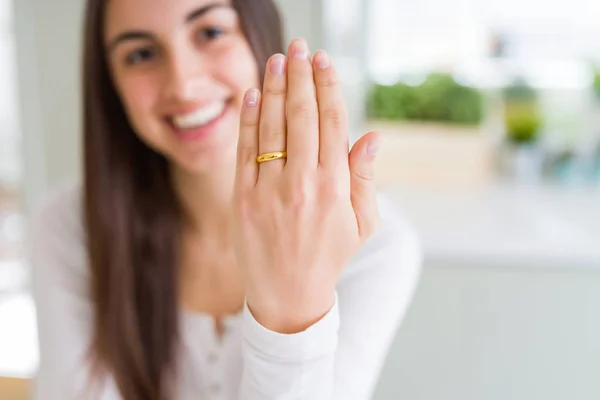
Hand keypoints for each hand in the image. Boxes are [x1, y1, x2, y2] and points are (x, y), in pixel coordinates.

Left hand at [233, 38, 380, 333]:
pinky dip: (248, 120)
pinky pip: (245, 152)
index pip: (331, 124)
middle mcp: (302, 185)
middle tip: (301, 47)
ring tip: (277, 59)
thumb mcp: (362, 224)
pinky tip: (252, 94)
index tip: (325, 61)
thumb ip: (365, 178)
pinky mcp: (243, 200)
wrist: (288, 296)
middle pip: (301, 117)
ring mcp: (269, 191)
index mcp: (335, 188)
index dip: (328, 88)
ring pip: (271, 128)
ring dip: (273, 89)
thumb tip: (370, 136)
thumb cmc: (330, 256)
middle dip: (301, 77)